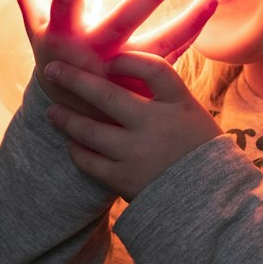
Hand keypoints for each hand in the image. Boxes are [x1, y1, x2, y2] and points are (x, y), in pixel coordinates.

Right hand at [20, 0, 216, 106]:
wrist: (71, 118)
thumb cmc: (58, 63)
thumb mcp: (38, 36)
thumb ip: (32, 4)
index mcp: (62, 35)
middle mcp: (91, 54)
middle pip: (121, 23)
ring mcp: (118, 72)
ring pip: (157, 48)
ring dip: (186, 22)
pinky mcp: (140, 84)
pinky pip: (169, 57)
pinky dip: (189, 34)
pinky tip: (206, 12)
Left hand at [42, 53, 219, 198]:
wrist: (211, 203)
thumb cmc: (200, 152)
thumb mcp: (193, 115)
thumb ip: (164, 95)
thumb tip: (124, 72)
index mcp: (179, 104)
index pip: (152, 68)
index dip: (127, 60)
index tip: (108, 61)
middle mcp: (156, 125)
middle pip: (107, 95)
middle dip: (74, 80)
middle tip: (51, 70)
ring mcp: (138, 153)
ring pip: (90, 130)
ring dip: (66, 118)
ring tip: (52, 112)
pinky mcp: (125, 179)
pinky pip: (90, 161)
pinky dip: (77, 151)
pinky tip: (72, 144)